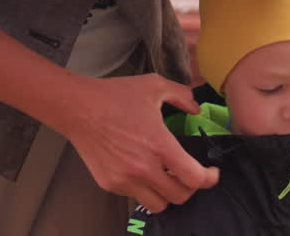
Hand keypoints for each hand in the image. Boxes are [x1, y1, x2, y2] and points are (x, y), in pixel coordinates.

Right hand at [55, 73, 218, 212]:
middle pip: (179, 196)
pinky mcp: (110, 184)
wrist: (77, 108)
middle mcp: (143, 168)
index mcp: (159, 145)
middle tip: (189, 174)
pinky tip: (144, 173)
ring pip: (159, 204)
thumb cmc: (114, 95)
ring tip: (168, 177)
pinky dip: (145, 189)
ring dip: (167, 193)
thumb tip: (196, 109)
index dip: (209, 178)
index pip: (193, 177)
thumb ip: (182, 96)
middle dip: (190, 187)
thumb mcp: (154, 85)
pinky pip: (135, 197)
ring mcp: (125, 179)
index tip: (212, 173)